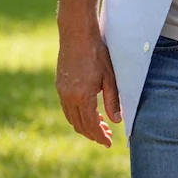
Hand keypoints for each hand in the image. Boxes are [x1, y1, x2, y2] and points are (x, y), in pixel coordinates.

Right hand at [56, 30, 121, 146]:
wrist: (76, 35)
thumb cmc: (97, 53)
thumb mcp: (110, 77)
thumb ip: (113, 100)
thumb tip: (117, 120)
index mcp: (82, 97)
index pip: (91, 125)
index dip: (100, 136)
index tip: (108, 143)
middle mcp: (68, 97)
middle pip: (79, 125)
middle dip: (93, 134)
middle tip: (107, 137)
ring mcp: (62, 91)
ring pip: (71, 118)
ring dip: (84, 126)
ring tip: (100, 126)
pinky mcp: (60, 85)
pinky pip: (67, 108)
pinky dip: (77, 115)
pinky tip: (88, 112)